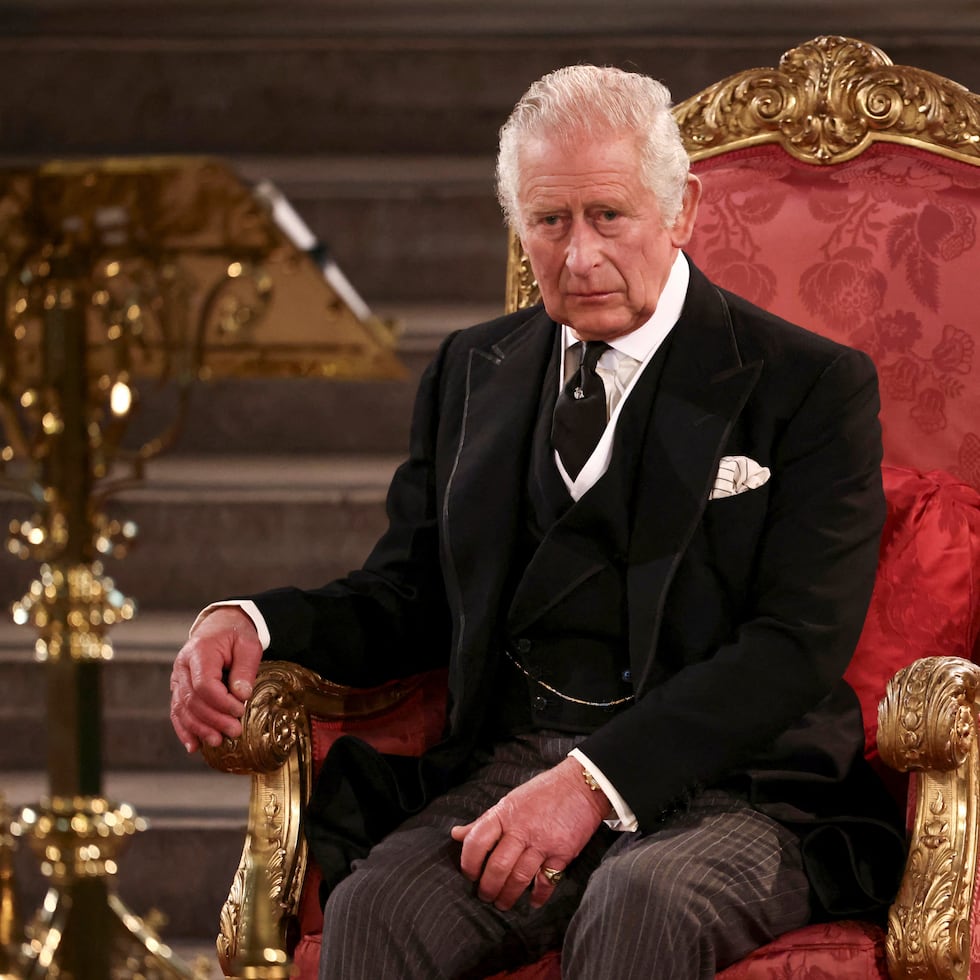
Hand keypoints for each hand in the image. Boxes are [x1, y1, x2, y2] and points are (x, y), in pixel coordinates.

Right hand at [169, 606, 262, 752]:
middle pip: (192, 699)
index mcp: (200, 651)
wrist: (220, 626)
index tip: (240, 710)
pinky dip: (185, 730)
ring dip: (199, 728)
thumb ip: (245, 669)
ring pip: (182, 709)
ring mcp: (177, 678)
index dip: (221, 702)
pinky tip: (194, 745)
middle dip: (213, 719)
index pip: (204, 684)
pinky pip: (177, 711)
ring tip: (217, 741)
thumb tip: (241, 696)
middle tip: (234, 731)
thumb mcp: (248, 645)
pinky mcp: (178, 688)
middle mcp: (182, 666)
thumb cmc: (235, 635)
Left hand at [450, 757, 608, 910]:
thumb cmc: (543, 792)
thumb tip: (456, 834)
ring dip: (508, 896)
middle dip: (488, 888)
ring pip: (519, 878)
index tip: (469, 875)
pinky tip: (533, 901)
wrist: (582, 784)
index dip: (469, 863)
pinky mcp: (563, 853)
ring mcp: (543, 842)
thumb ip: (484, 821)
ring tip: (503, 903)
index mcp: (504, 814)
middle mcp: (522, 829)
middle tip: (485, 896)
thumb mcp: (510, 801)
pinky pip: (547, 882)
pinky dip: (538, 896)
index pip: (477, 841)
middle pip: (497, 866)